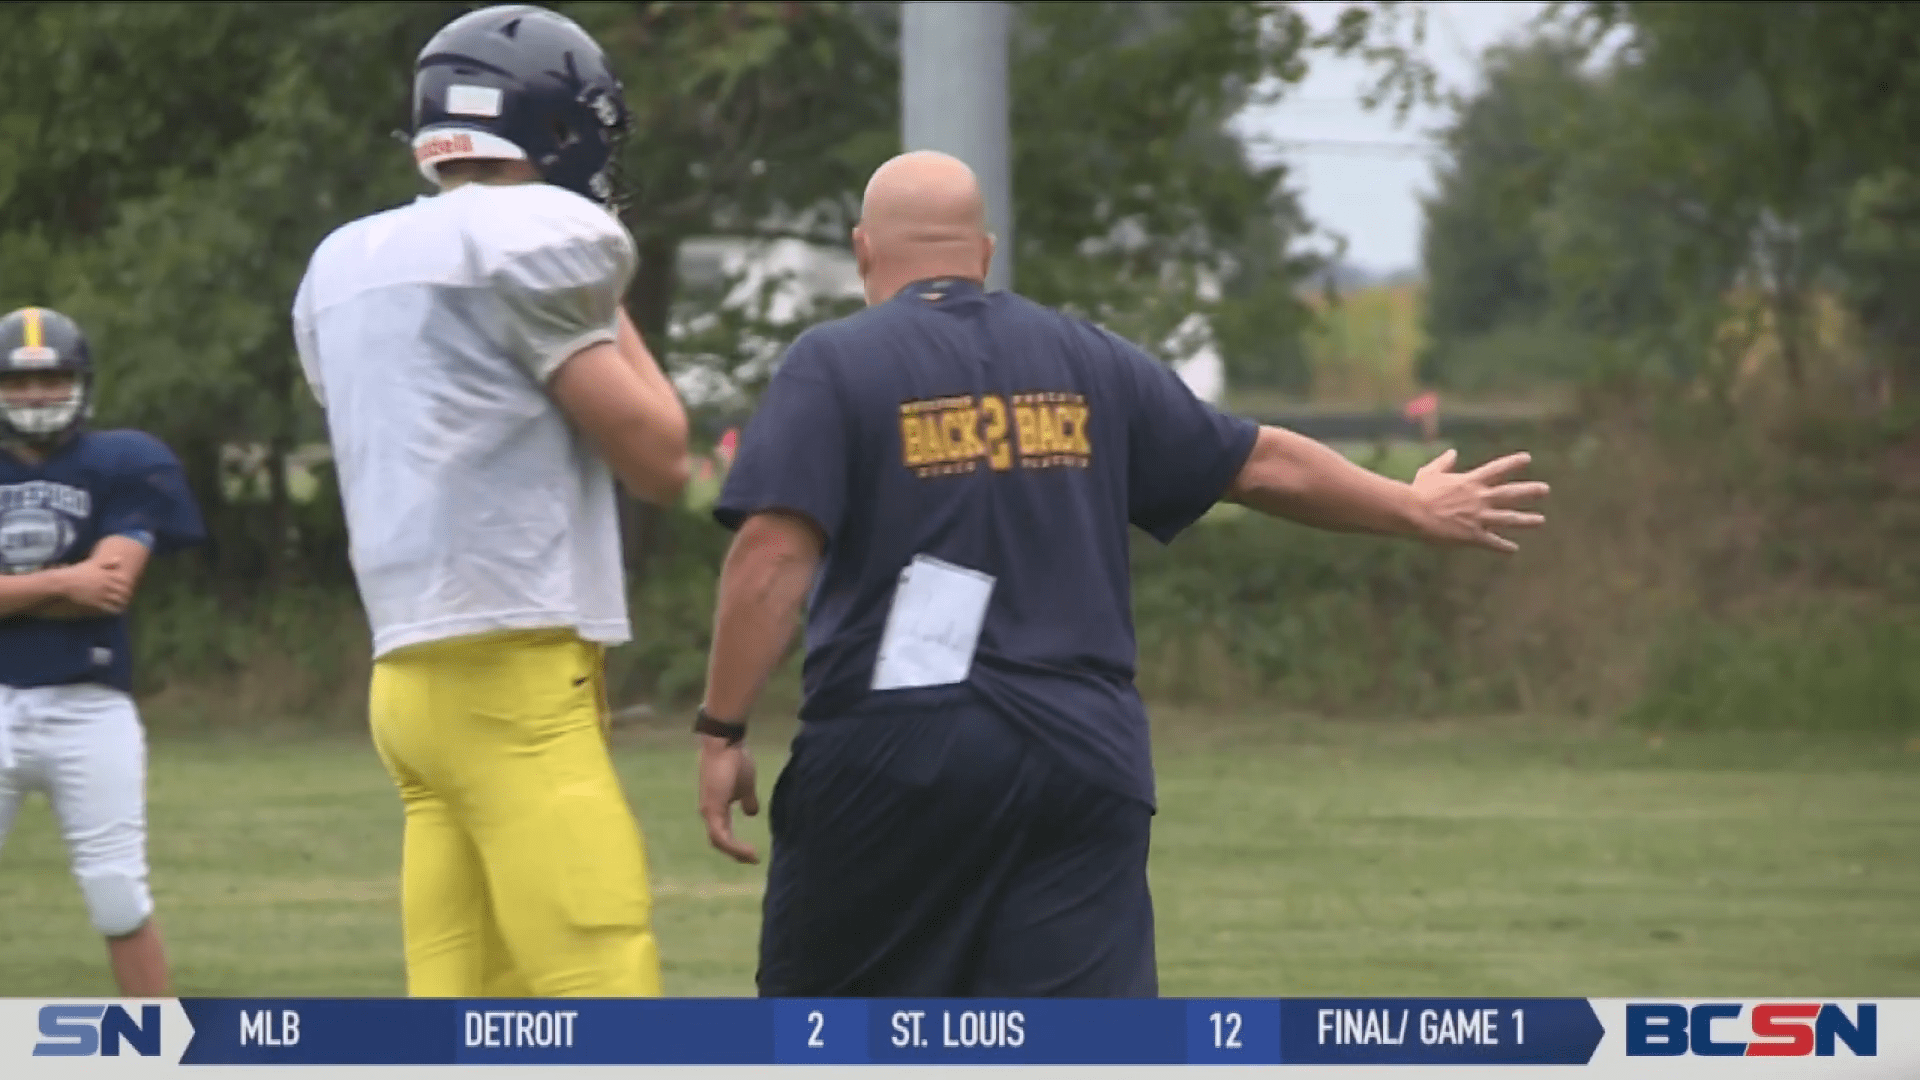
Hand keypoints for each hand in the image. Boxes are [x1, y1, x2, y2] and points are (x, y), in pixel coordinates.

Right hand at [58, 557, 132, 612]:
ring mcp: (102, 594)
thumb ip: (108, 562)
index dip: (128, 585)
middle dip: (127, 595)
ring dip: (122, 603)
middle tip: (128, 598)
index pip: (125, 581)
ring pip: (119, 600)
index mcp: (107, 575)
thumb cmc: (79, 572)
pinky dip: (115, 610)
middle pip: (124, 591)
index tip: (128, 588)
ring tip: (123, 605)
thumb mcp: (93, 564)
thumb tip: (120, 559)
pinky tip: (115, 610)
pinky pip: (110, 608)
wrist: (65, 583)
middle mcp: (107, 584)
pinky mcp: (96, 603)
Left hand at [697, 734, 760, 863]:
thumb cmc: (735, 760)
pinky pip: (721, 835)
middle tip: (752, 859)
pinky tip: (747, 849)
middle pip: (719, 842)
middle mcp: (709, 812)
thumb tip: (752, 814)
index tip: (753, 854)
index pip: (722, 834)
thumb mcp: (746, 786)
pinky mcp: (711, 808)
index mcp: (716, 808)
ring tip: (752, 857)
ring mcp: (708, 811)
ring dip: (736, 852)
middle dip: (736, 854)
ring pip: (719, 841)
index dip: (736, 846)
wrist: (726, 743)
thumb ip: (748, 801)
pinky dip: (733, 846)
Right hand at [1409, 448, 1548, 552]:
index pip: (1497, 469)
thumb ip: (1444, 463)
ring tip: (1541, 520)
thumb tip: (1452, 452)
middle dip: (1530, 491)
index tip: (1528, 458)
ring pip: (1508, 518)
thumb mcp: (1430, 472)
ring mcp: (1478, 517)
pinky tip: (1514, 549)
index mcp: (1470, 482)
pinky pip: (1492, 542)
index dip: (1513, 463)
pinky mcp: (1472, 535)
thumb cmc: (1418, 492)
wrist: (1413, 513)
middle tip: (1545, 489)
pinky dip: (1504, 546)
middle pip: (1510, 493)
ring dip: (1527, 520)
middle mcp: (1479, 498)